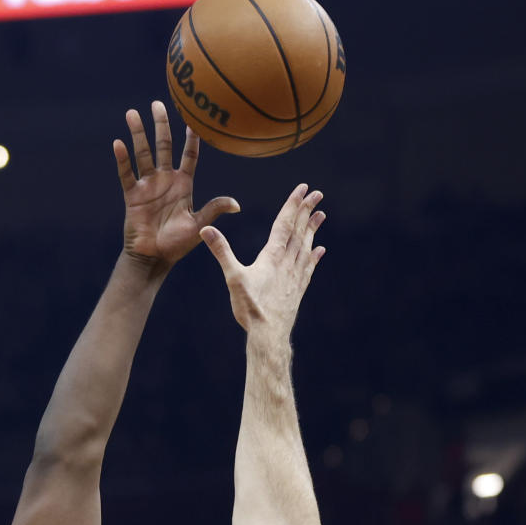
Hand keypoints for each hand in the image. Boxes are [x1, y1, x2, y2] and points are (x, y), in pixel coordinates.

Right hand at [115, 101, 239, 268]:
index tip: (193, 119)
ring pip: (143, 154)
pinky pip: (126, 174)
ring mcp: (148, 186)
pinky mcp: (132, 195)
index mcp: (183, 184)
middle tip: (158, 104)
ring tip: (132, 114)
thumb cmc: (178, 245)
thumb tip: (237, 205)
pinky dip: (122, 160)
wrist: (154, 259)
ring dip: (138, 135)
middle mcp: (165, 180)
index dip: (191, 138)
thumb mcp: (199, 225)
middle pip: (163, 146)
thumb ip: (214, 210)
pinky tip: (118, 143)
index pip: (189, 155)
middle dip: (161, 125)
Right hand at [200, 183, 325, 336]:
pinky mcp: (298, 290)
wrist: (269, 335)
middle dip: (307, 211)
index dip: (293, 204)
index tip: (303, 189)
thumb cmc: (250, 308)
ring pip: (306, 247)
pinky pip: (308, 268)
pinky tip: (319, 250)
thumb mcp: (233, 277)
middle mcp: (287, 263)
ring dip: (312, 229)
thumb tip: (204, 229)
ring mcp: (295, 276)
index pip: (284, 223)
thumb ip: (221, 251)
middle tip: (317, 194)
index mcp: (272, 256)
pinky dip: (314, 256)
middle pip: (299, 231)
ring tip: (321, 215)